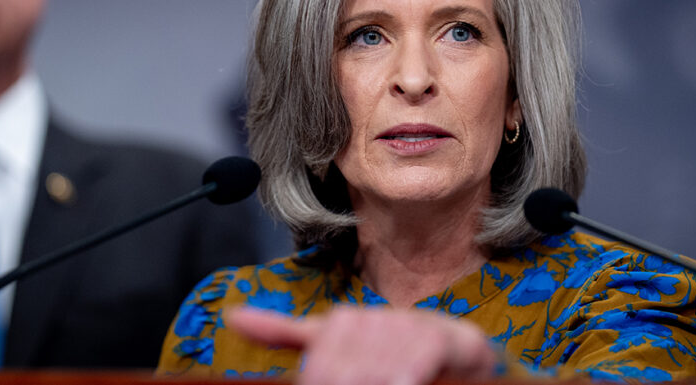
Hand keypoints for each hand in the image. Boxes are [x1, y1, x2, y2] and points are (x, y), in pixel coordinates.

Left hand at [226, 306, 498, 384]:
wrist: (462, 356)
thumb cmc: (395, 357)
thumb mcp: (338, 348)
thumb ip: (288, 332)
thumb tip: (233, 317)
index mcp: (339, 325)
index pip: (317, 371)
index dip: (320, 381)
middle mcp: (368, 322)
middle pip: (343, 375)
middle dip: (349, 383)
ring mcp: (405, 329)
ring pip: (377, 373)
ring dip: (380, 380)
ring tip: (391, 384)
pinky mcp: (440, 340)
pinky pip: (413, 364)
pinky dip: (406, 377)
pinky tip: (406, 383)